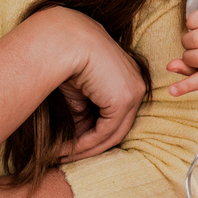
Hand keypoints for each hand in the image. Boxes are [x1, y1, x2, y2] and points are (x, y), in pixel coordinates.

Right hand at [38, 8, 146, 162]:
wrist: (64, 40)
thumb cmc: (66, 59)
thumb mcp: (78, 93)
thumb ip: (84, 115)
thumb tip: (80, 140)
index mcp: (129, 79)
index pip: (116, 116)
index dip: (94, 134)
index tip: (70, 145)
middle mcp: (137, 85)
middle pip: (117, 127)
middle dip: (90, 146)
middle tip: (64, 157)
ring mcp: (134, 92)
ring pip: (112, 133)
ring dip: (85, 149)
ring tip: (60, 156)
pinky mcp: (124, 99)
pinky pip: (105, 132)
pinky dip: (85, 144)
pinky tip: (65, 150)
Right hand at [167, 4, 197, 96]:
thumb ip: (191, 69)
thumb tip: (171, 67)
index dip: (188, 85)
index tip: (171, 91)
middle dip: (189, 57)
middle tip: (193, 52)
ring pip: (194, 40)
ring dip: (188, 40)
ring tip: (196, 40)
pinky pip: (193, 21)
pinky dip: (190, 24)